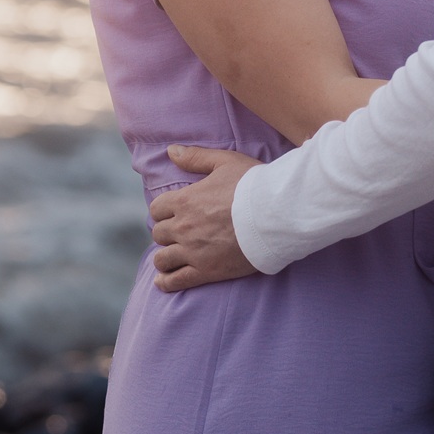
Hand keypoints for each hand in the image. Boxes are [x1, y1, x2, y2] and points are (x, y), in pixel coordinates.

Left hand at [149, 146, 260, 291]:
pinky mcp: (206, 271)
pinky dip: (166, 282)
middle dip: (167, 232)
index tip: (174, 213)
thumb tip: (170, 151)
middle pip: (159, 233)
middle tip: (179, 233)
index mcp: (185, 200)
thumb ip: (195, 157)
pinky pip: (176, 281)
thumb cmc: (252, 185)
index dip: (164, 210)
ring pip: (163, 259)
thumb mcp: (224, 162)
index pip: (158, 208)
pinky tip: (164, 281)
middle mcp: (183, 226)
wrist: (275, 214)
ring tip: (172, 257)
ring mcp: (193, 251)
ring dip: (165, 257)